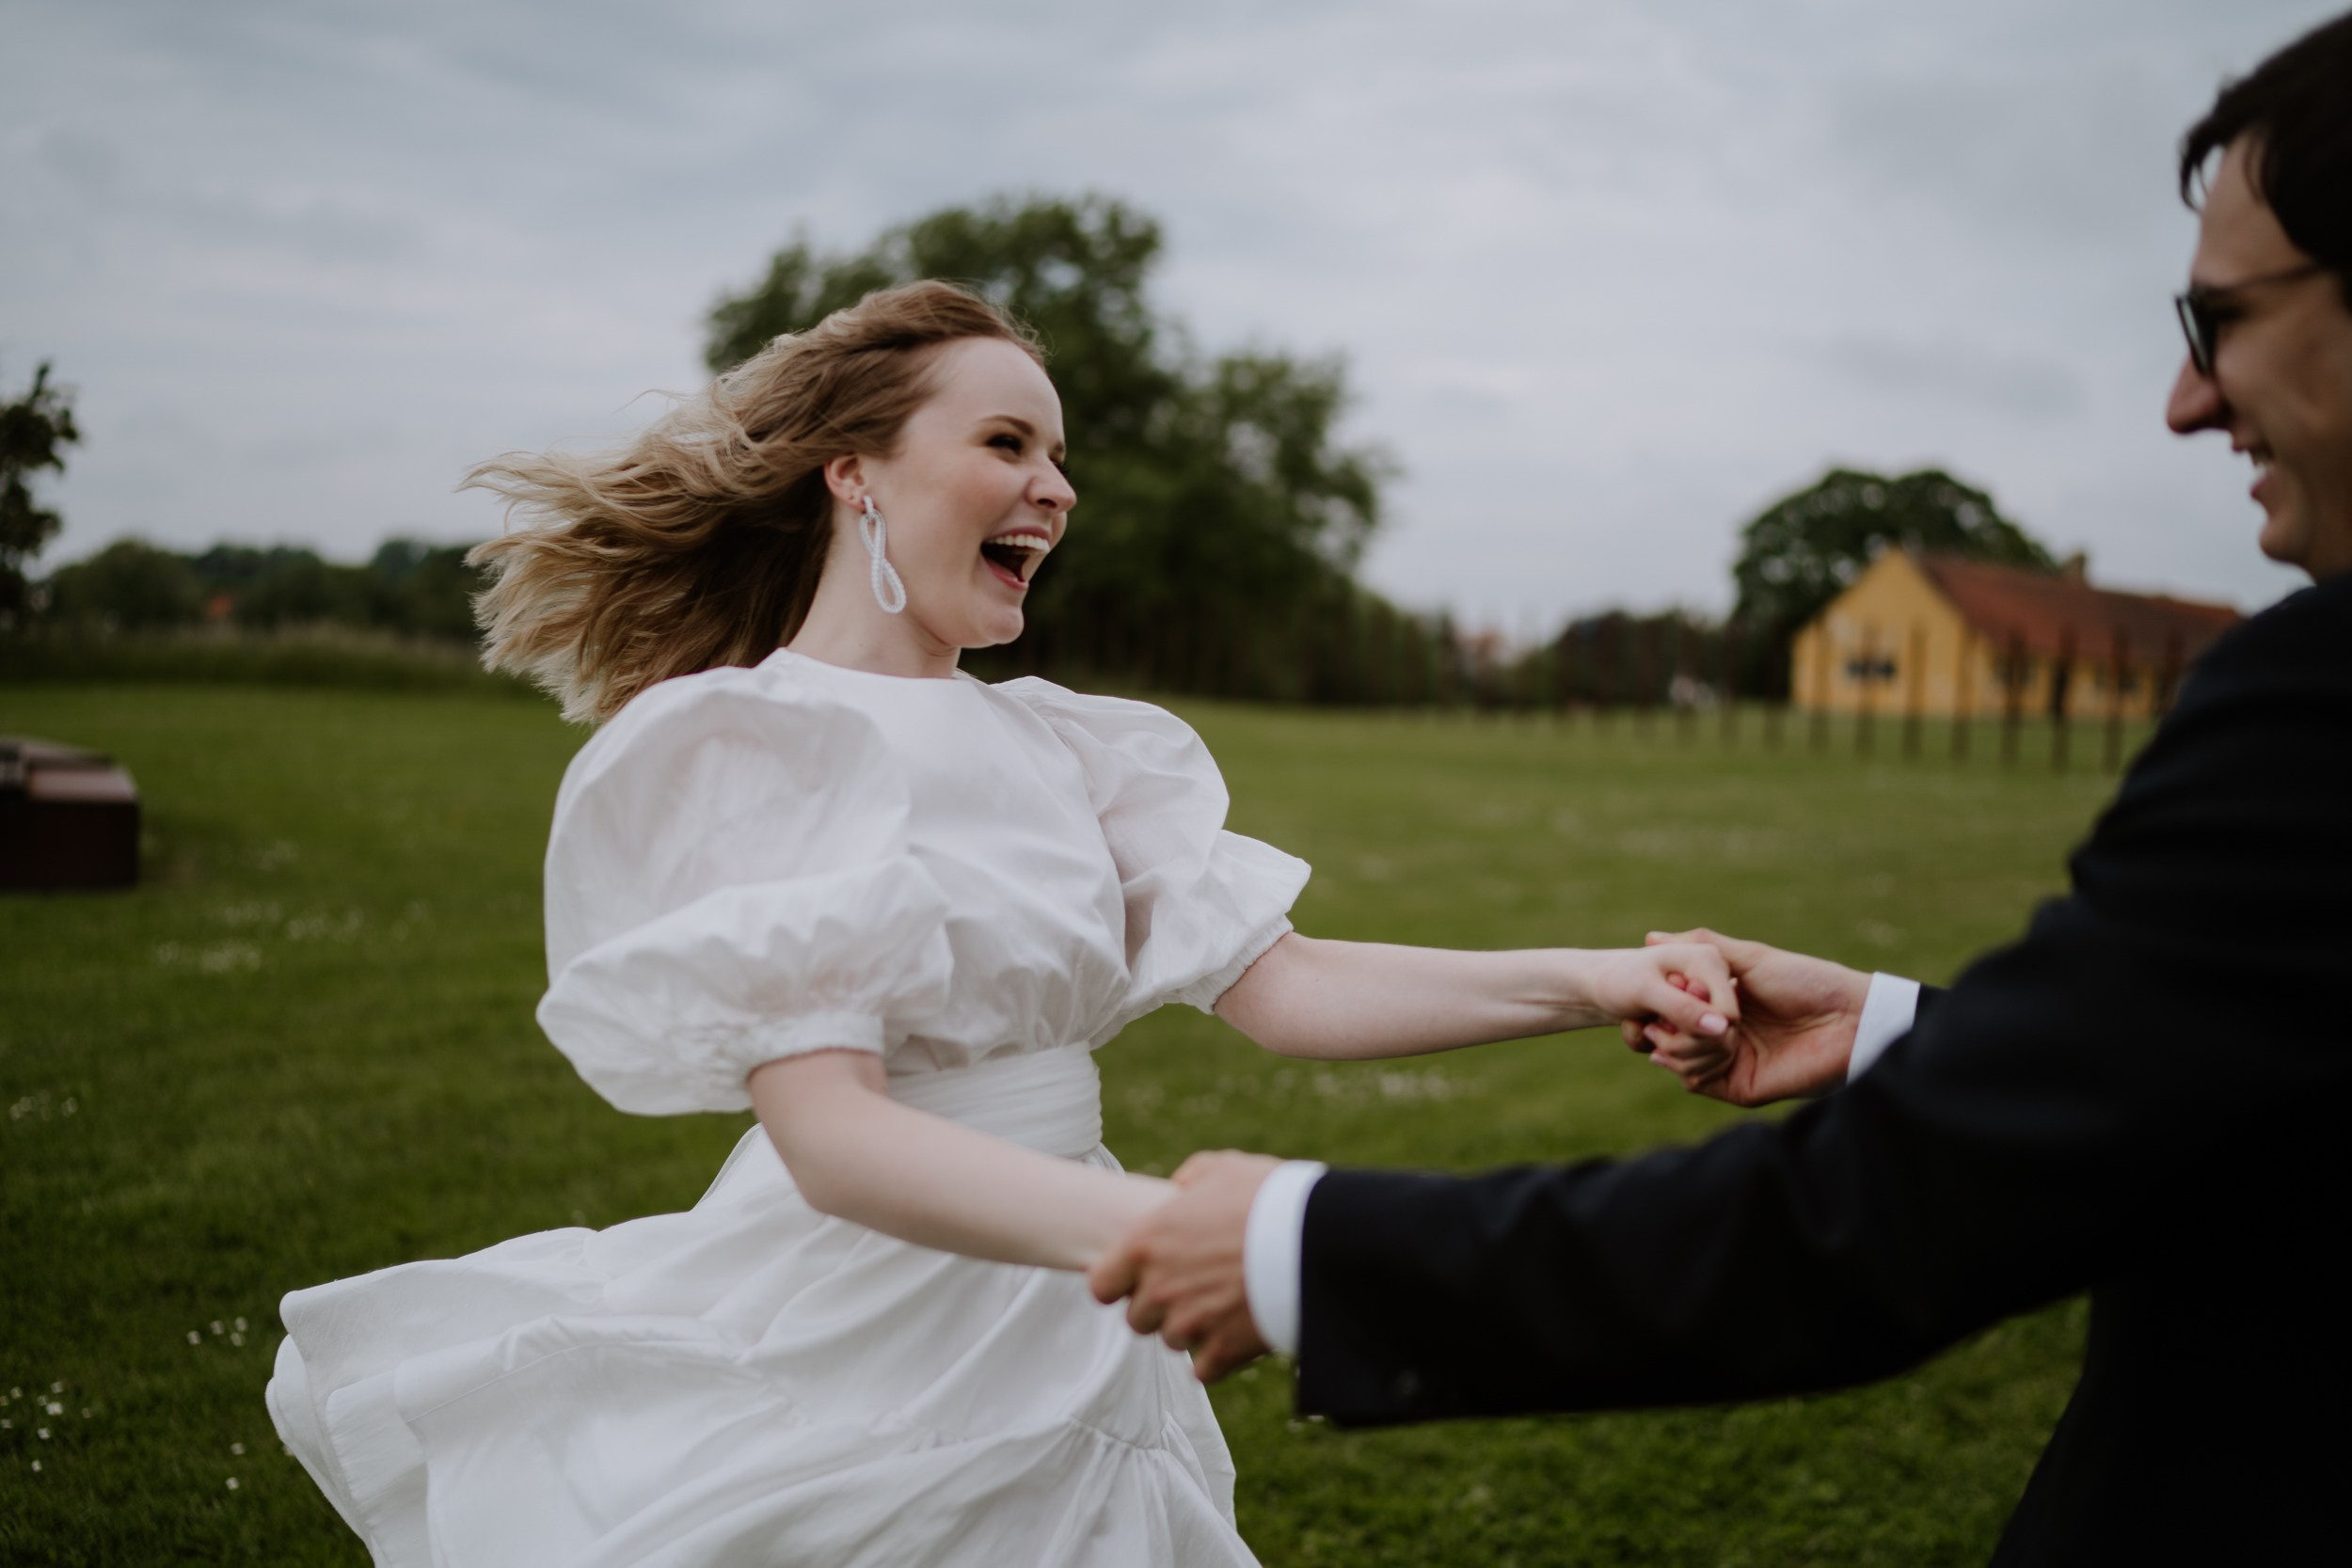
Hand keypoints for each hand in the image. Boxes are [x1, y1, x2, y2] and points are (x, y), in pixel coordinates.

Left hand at [1087, 1150, 1278, 1381]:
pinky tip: (1236, 1333)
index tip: (1137, 1279)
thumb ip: (1190, 1179)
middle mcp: (1159, 1288)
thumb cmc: (1268, 1197)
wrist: (1317, 1240)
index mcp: (1146, 1243)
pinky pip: (1203, 1369)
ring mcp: (1190, 1323)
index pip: (1101, 1285)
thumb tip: (1181, 1189)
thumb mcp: (1224, 1169)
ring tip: (1222, 1304)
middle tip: (1191, 1288)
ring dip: (1191, 1329)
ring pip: (1172, 1341)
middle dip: (1159, 1307)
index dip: (1118, 1283)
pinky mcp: (1224, 1351)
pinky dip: (1218, 1356)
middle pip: (1137, 1319)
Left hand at [1581, 942, 1739, 1080]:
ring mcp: (1713, 1007)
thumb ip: (1682, 1007)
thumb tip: (1723, 1027)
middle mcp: (1718, 983)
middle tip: (1648, 1028)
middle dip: (1680, 1045)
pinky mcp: (1704, 1027)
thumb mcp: (1644, 991)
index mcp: (1711, 961)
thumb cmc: (1619, 980)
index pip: (1727, 1015)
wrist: (1602, 987)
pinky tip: (1649, 1042)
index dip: (1697, 1030)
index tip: (1660, 1020)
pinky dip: (1671, 1060)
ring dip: (1672, 1055)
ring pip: (1714, 1056)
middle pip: (1724, 1039)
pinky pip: (1702, 1061)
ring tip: (1645, 1030)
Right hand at [1622, 929, 1868, 1105]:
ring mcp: (1731, 1063)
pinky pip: (1696, 1082)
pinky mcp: (1739, 1086)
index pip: (1675, 1010)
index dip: (1658, 1002)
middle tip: (1662, 1014)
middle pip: (1670, 1037)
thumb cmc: (1805, 980)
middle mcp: (1725, 1036)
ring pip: (1678, 1061)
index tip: (1651, 990)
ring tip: (1689, 1027)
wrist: (1847, 1018)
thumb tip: (1649, 938)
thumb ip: (1702, 948)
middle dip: (1660, 1025)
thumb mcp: (1748, 957)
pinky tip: (1701, 1043)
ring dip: (1676, 1043)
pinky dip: (1689, 1063)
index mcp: (1725, 1007)